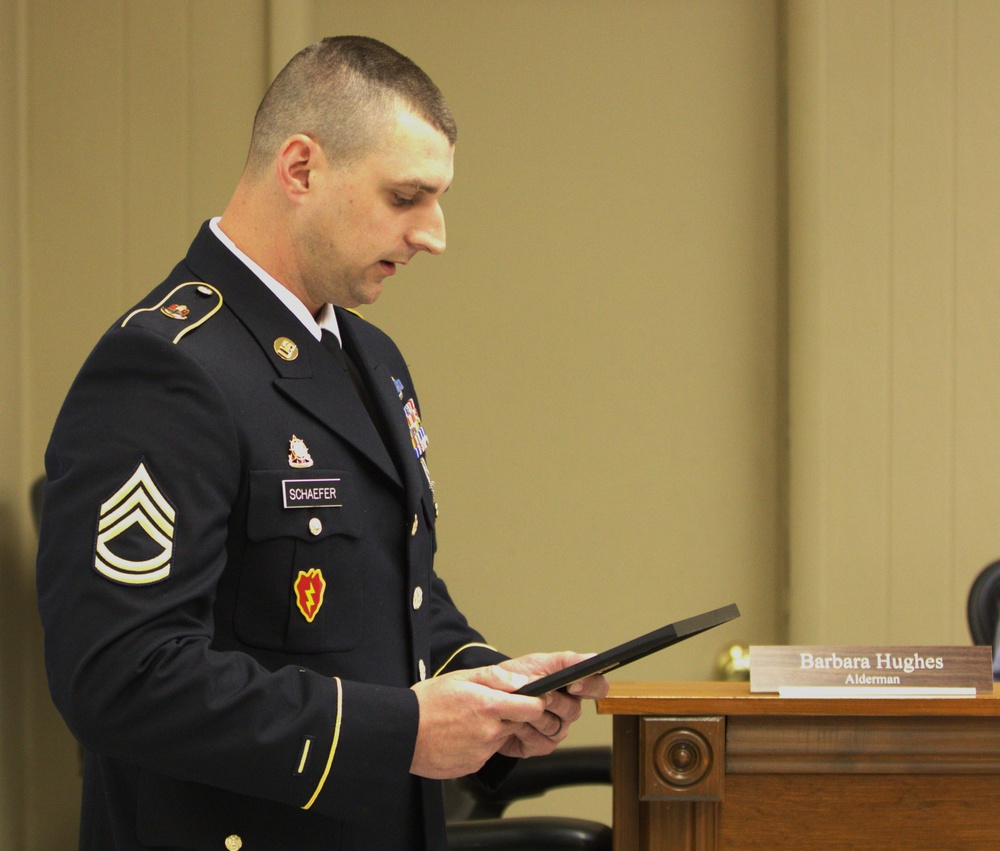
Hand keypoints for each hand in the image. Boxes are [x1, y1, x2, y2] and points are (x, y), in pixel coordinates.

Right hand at [410, 665, 546, 778]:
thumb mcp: (461, 677)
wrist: (403, 734)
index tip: (531, 697)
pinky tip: (462, 735)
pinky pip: (486, 752)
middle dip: (511, 714)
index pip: (533, 707)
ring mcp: (483, 752)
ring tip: (469, 720)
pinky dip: (480, 744)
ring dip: (494, 728)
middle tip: (489, 705)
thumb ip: (496, 677)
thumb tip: (523, 679)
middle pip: (519, 723)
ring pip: (502, 737)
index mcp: (489, 706)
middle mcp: (490, 732)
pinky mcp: (474, 765)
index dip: (536, 701)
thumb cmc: (428, 703)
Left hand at [495, 652, 608, 757]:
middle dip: (556, 702)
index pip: (597, 687)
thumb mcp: (537, 662)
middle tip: (542, 695)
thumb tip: (591, 659)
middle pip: (575, 710)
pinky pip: (542, 742)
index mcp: (571, 685)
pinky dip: (526, 731)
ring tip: (521, 706)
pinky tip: (515, 722)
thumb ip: (565, 661)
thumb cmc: (515, 677)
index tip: (574, 684)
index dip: (591, 686)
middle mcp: (568, 708)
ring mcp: (556, 728)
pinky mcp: (542, 745)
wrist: (488, 699)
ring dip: (537, 716)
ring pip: (558, 727)